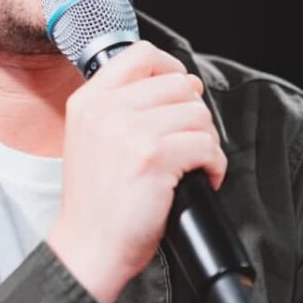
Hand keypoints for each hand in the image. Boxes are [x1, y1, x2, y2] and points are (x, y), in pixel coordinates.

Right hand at [45, 41, 226, 302]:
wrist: (88, 247)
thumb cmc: (96, 202)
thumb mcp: (91, 138)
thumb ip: (121, 106)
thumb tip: (183, 82)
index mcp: (88, 101)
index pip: (140, 55)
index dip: (171, 68)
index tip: (181, 91)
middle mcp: (105, 110)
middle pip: (177, 85)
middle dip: (194, 114)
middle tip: (190, 142)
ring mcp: (129, 131)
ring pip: (197, 114)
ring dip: (206, 141)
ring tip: (194, 163)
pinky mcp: (154, 158)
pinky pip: (206, 145)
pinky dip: (214, 164)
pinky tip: (202, 178)